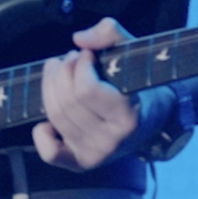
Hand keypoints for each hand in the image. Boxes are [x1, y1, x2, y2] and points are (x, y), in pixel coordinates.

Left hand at [32, 18, 170, 171]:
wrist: (155, 120)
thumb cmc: (140, 84)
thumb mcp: (133, 53)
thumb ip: (111, 35)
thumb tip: (79, 39)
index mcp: (128, 118)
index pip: (87, 90)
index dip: (80, 65)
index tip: (86, 54)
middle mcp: (111, 142)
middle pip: (67, 102)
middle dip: (62, 72)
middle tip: (69, 59)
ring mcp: (95, 156)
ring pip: (56, 118)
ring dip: (50, 88)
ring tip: (58, 71)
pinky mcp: (81, 164)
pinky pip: (50, 152)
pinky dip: (42, 133)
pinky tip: (48, 118)